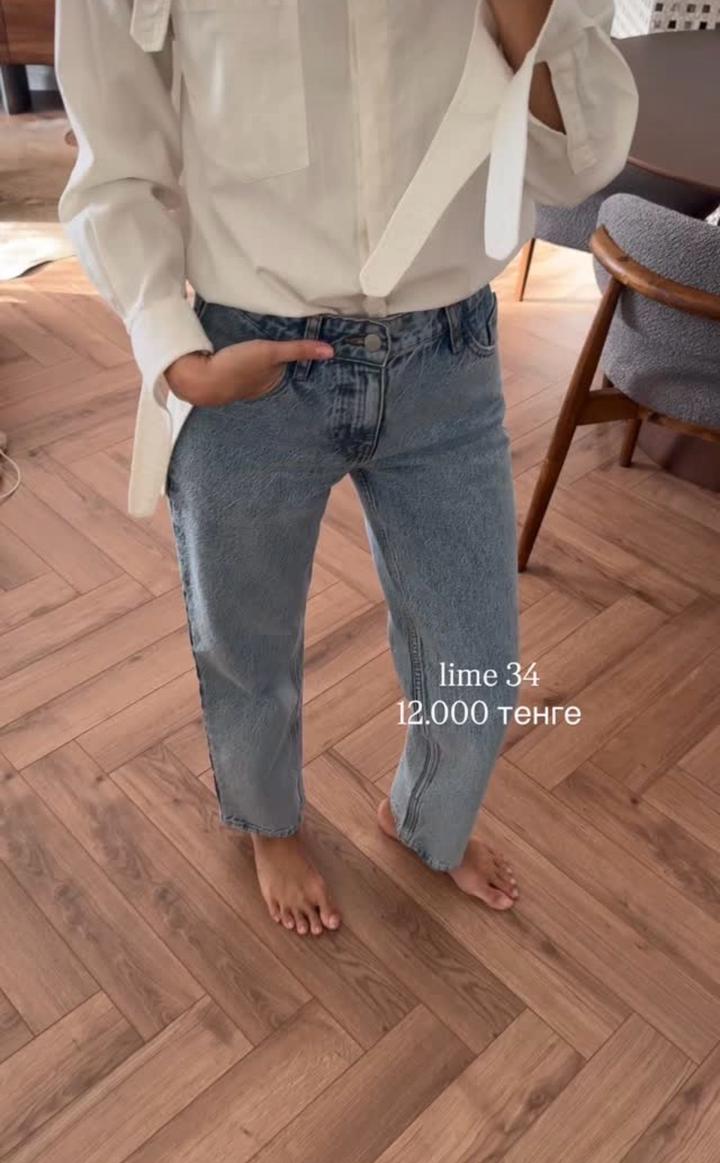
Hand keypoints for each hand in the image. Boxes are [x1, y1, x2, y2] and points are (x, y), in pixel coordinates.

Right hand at [164, 338, 334, 405]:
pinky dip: (245, 360)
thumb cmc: (238, 367)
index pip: (292, 370)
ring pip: (258, 369)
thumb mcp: (271, 353)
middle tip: (287, 340)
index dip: (298, 359)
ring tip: (266, 346)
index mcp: (273, 384)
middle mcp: (259, 388)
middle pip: (275, 370)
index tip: (306, 345)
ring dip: (261, 360)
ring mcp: (241, 384)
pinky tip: (242, 352)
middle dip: (281, 361)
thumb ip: (298, 350)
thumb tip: (331, 352)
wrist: (198, 378)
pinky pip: (242, 367)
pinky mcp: (225, 376)